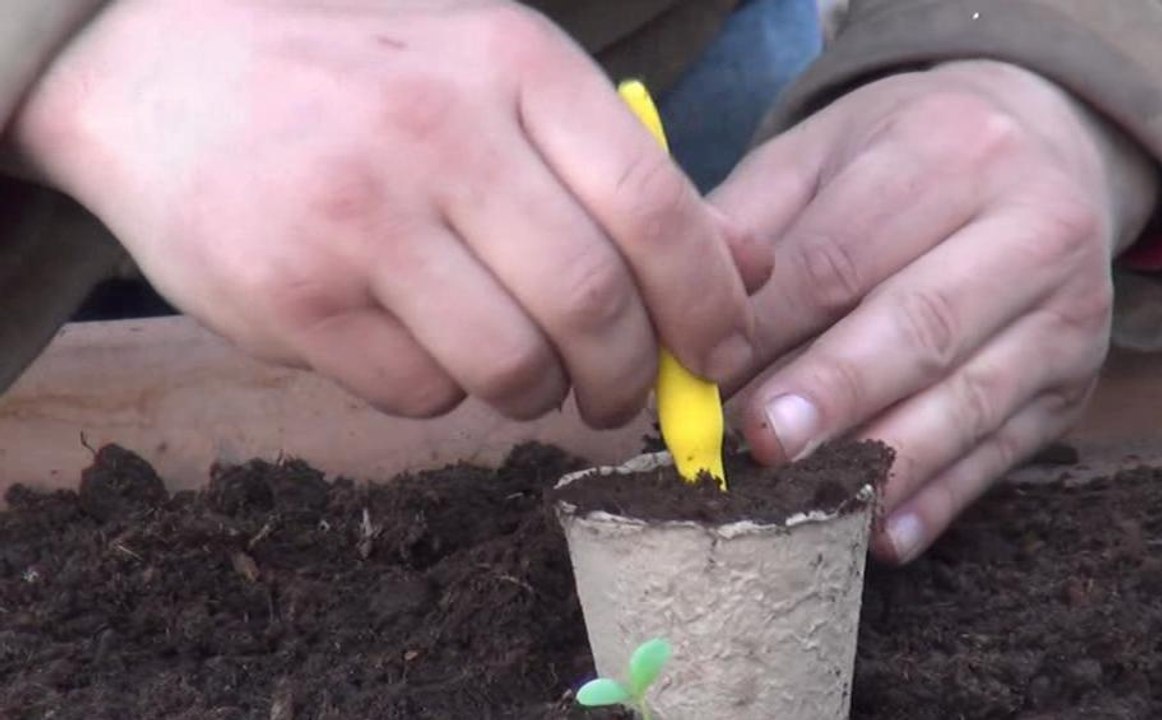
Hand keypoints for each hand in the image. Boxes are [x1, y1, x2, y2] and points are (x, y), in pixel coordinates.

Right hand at [12, 0, 769, 425]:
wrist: (158, 64)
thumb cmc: (359, 80)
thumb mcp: (498, 83)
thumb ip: (624, 174)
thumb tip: (747, 271)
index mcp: (514, 67)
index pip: (659, 211)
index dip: (709, 305)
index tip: (719, 355)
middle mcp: (441, 134)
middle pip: (595, 305)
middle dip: (629, 378)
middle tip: (622, 397)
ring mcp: (359, 217)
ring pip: (511, 365)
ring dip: (538, 391)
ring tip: (524, 371)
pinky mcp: (291, 296)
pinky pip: (420, 394)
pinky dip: (445, 393)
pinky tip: (422, 348)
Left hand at [713, 61, 1158, 562]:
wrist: (1042, 147)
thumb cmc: (902, 156)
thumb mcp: (823, 153)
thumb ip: (748, 223)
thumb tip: (675, 313)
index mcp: (952, 152)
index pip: (839, 258)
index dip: (764, 329)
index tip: (699, 379)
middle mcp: (1031, 229)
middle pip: (918, 327)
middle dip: (831, 393)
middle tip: (759, 443)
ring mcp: (1065, 315)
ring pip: (966, 401)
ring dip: (878, 461)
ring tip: (804, 500)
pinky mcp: (1071, 385)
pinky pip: (1002, 452)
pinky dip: (938, 499)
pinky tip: (879, 533)